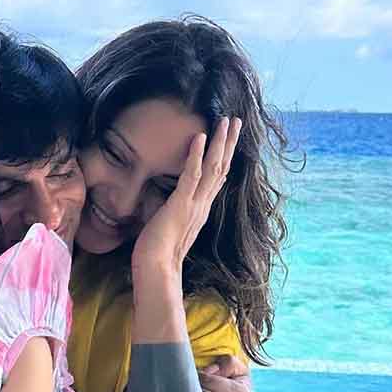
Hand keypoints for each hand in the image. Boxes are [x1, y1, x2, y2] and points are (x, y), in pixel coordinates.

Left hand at [131, 116, 240, 278]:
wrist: (156, 271)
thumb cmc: (157, 254)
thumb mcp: (168, 227)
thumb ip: (170, 213)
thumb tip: (162, 203)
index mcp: (200, 211)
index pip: (216, 180)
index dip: (224, 159)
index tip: (229, 142)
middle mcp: (202, 206)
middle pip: (222, 168)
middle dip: (229, 143)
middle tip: (236, 121)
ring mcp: (194, 204)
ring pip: (213, 167)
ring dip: (220, 142)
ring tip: (226, 121)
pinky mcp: (181, 204)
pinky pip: (191, 174)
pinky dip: (196, 154)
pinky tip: (200, 135)